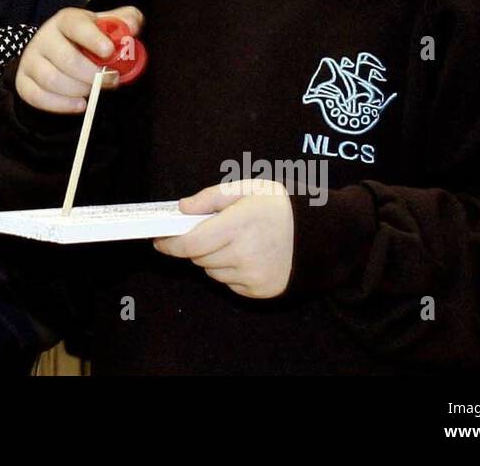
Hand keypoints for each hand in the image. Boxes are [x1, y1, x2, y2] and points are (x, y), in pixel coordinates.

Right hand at [14, 6, 143, 112]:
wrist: (53, 52)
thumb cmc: (85, 40)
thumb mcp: (105, 25)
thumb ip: (125, 22)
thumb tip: (132, 28)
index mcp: (66, 20)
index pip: (76, 25)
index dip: (93, 39)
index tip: (109, 52)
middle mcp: (44, 37)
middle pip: (66, 58)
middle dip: (92, 74)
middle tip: (110, 80)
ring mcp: (31, 60)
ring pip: (51, 80)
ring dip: (78, 90)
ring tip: (92, 91)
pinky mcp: (23, 81)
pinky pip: (37, 97)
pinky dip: (61, 105)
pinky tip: (79, 104)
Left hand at [153, 179, 294, 298]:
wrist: (320, 233)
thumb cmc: (280, 206)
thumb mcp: (246, 188)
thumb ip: (210, 197)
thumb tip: (181, 209)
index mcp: (239, 225)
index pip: (191, 244)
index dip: (170, 244)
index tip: (159, 240)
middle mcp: (246, 254)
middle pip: (199, 258)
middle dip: (197, 245)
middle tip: (210, 232)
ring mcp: (254, 276)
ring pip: (213, 271)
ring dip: (214, 259)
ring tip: (236, 241)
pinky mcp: (261, 291)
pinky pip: (230, 284)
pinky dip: (231, 271)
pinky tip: (248, 255)